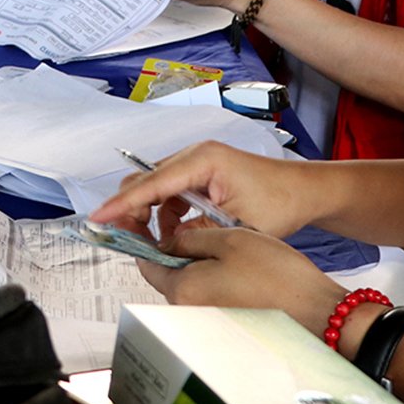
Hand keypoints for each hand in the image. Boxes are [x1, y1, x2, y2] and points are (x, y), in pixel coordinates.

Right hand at [91, 141, 315, 239]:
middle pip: (145, 180)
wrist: (304, 192)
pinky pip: (169, 193)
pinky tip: (173, 234)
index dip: (122, 204)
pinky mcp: (199, 175)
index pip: (152, 183)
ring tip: (153, 243)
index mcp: (203, 160)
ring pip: (154, 188)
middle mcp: (195, 156)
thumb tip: (163, 247)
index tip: (99, 218)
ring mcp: (196, 164)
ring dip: (148, 215)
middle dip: (131, 210)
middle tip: (129, 240)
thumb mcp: (235, 226)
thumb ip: (195, 234)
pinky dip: (165, 214)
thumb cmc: (280, 202)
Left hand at [134, 227, 348, 340]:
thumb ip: (190, 239)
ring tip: (217, 240)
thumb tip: (167, 241)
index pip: (145, 261)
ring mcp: (205, 319)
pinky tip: (232, 263)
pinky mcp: (223, 322)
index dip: (143, 237)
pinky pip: (205, 293)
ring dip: (193, 261)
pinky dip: (210, 275)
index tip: (148, 221)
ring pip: (187, 282)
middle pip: (165, 273)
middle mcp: (187, 310)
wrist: (315, 311)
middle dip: (172, 248)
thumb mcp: (229, 239)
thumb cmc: (277, 276)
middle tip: (188, 224)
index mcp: (182, 289)